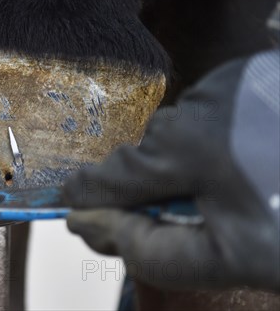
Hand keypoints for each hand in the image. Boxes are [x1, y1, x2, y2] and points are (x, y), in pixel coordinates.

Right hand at [63, 51, 279, 291]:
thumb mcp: (235, 257)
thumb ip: (155, 249)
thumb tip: (96, 228)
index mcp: (187, 148)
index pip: (112, 175)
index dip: (88, 197)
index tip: (73, 211)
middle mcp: (200, 104)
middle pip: (149, 154)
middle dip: (155, 187)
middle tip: (193, 218)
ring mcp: (231, 83)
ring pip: (185, 132)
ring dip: (194, 162)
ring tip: (241, 186)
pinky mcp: (256, 74)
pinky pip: (217, 113)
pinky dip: (223, 139)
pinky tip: (258, 158)